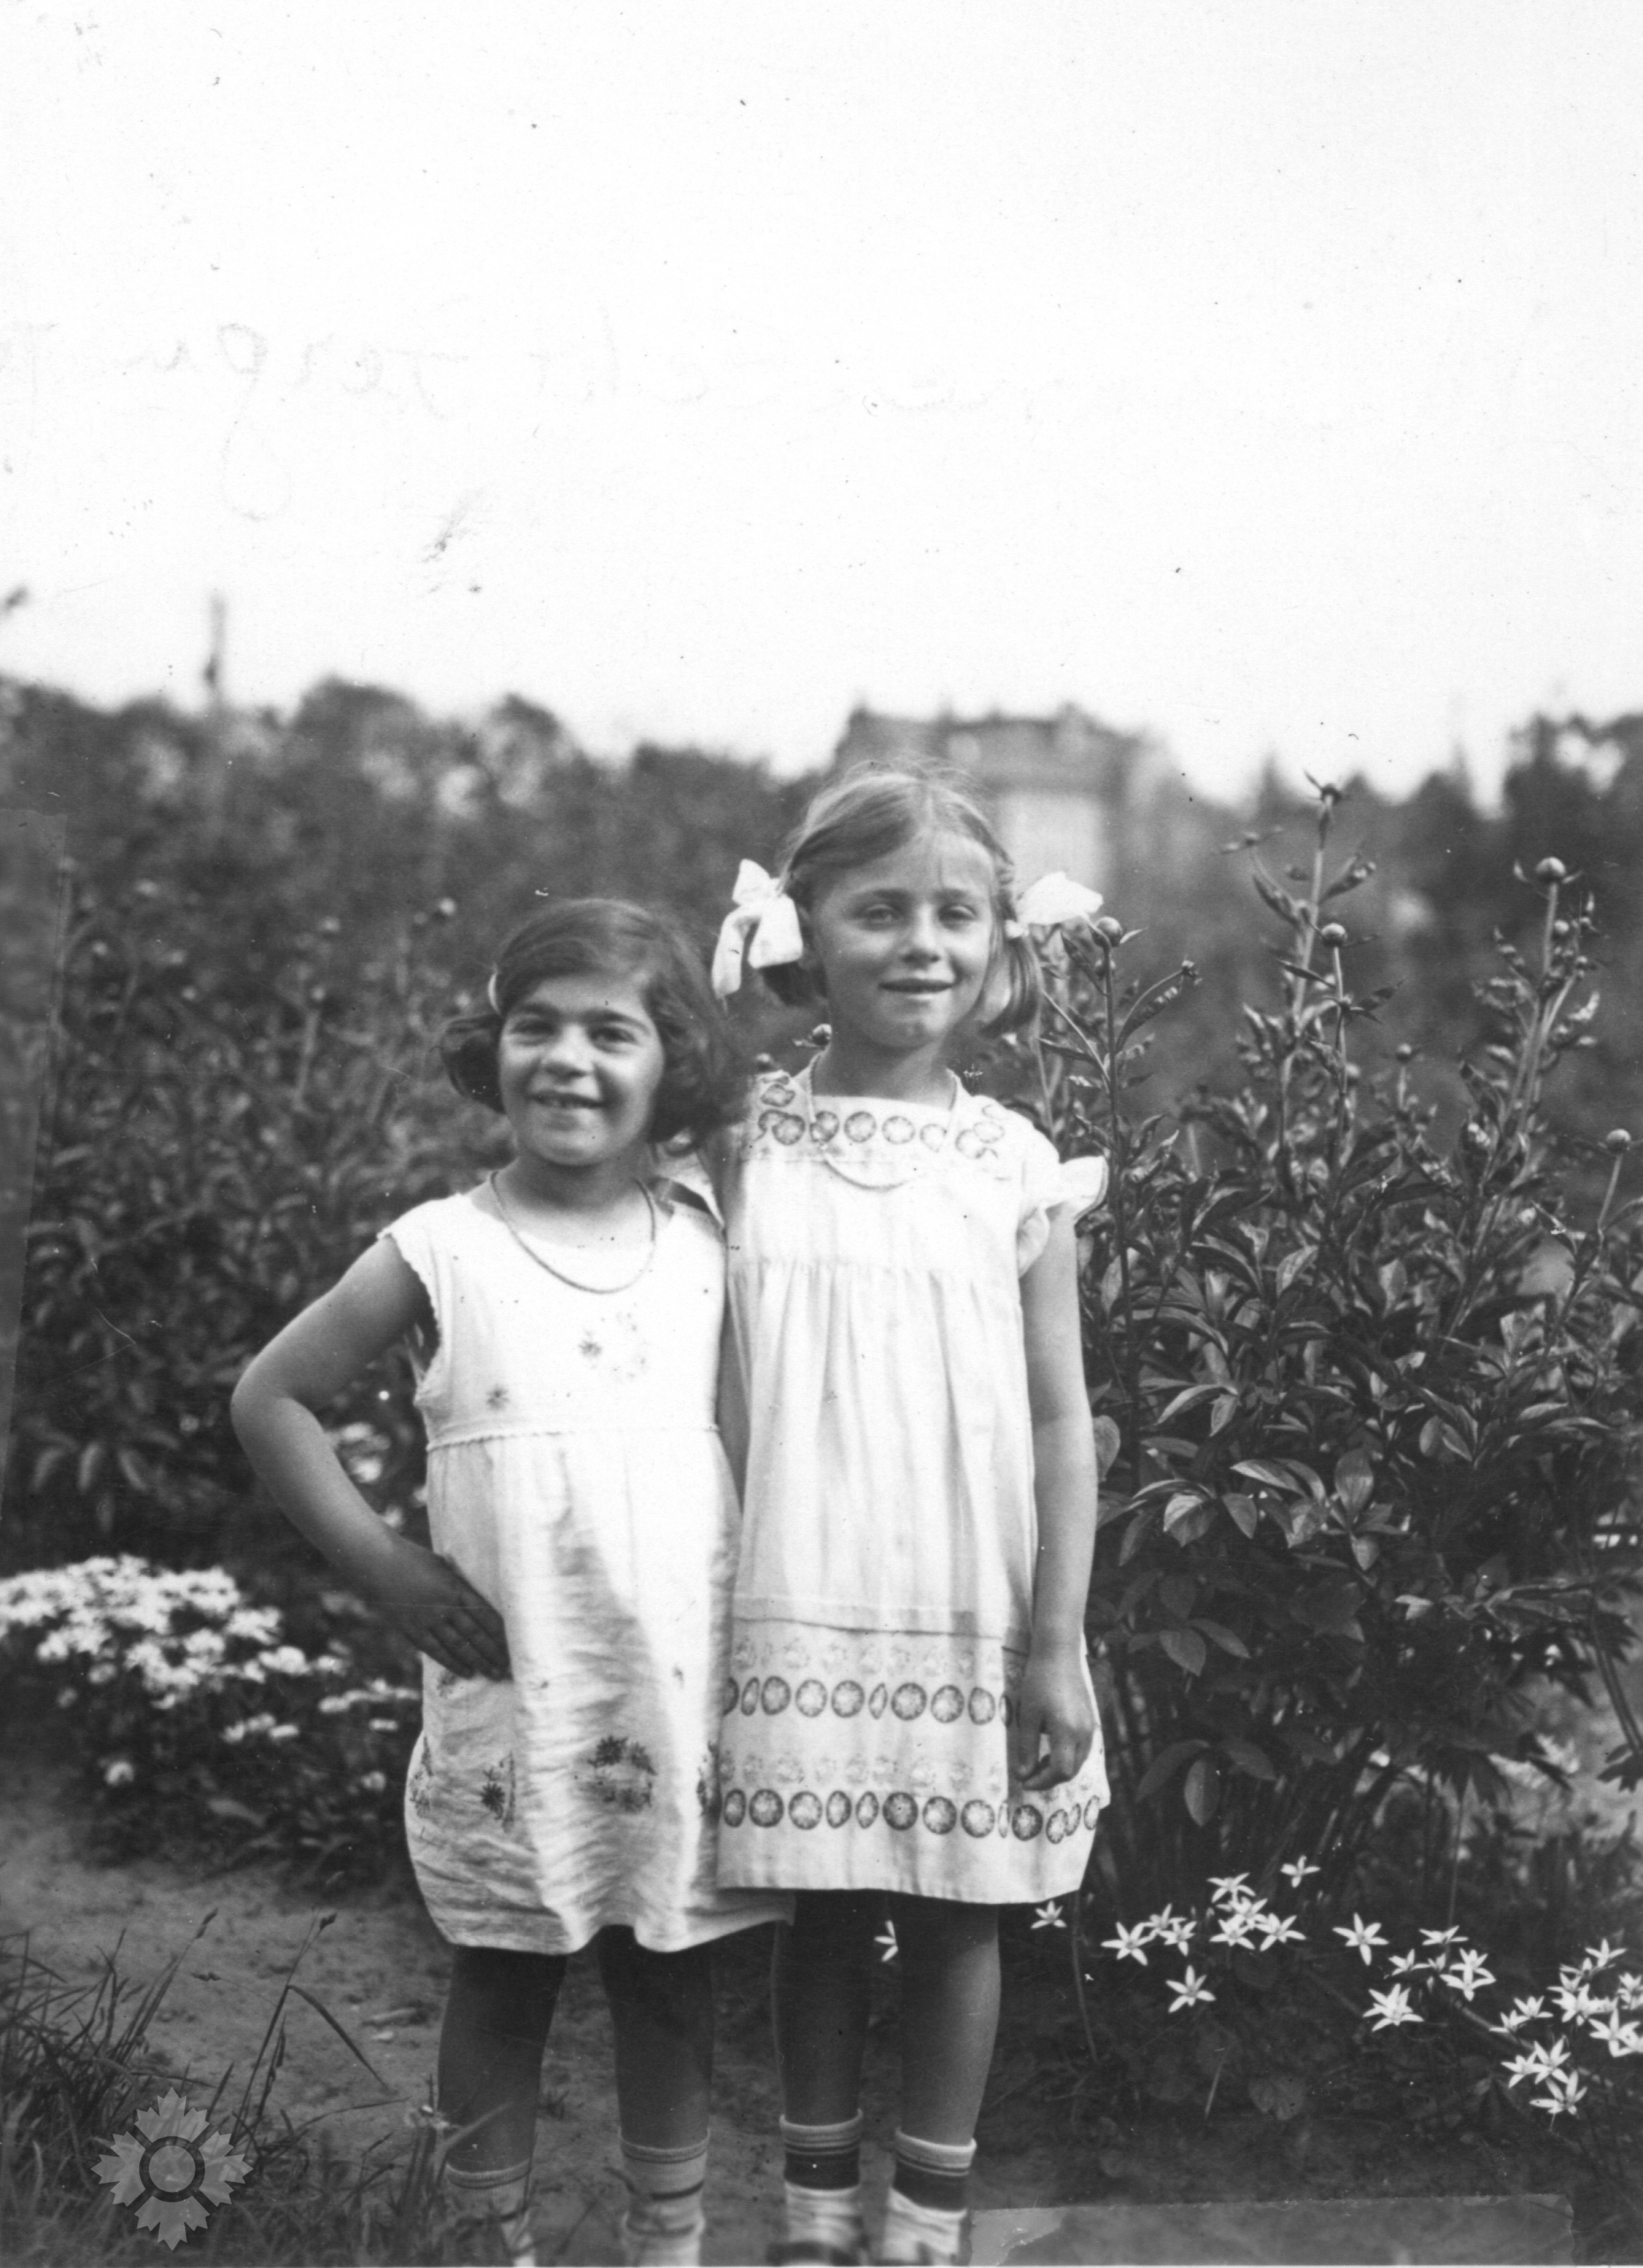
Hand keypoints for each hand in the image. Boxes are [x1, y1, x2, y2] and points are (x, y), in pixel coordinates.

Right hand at [370, 1540, 509, 1679]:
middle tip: (508, 1668)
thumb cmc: (413, 1559)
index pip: (486, 1615)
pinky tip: (467, 1672)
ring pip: (459, 1646)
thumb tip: (477, 1598)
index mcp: (457, 1587)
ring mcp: (427, 1619)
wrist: (377, 1561)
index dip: (501, 1634)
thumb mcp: (443, 1568)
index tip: (514, 1646)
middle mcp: (445, 1606)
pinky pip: (436, 1651)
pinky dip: (453, 1663)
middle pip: (476, 1635)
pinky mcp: (411, 1629)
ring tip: (493, 1674)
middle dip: (494, 1653)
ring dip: (478, 1662)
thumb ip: (459, 1585)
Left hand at [1010, 1642, 1094, 1790]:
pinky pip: (1082, 1749)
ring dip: (1059, 1768)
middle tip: (1028, 1775)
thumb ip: (1027, 1748)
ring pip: (1078, 1761)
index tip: (1023, 1782)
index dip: (1041, 1782)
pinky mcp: (1091, 1720)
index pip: (1060, 1772)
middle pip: (1071, 1771)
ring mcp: (1090, 1727)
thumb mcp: (1028, 1716)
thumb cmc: (1039, 1681)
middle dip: (1049, 1778)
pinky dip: (1067, 1757)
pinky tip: (1051, 1749)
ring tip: (1037, 1763)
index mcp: (1068, 1733)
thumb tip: (1023, 1775)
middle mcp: (1084, 1733)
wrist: (1058, 1653)